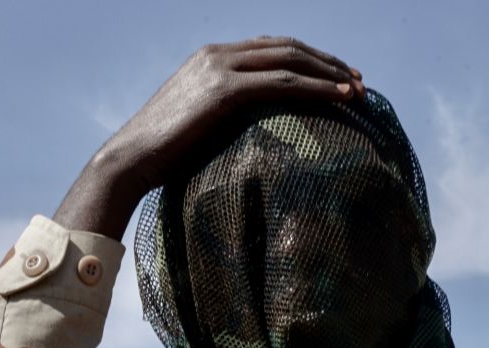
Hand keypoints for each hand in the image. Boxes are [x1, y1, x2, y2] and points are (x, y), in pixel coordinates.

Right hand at [54, 37, 361, 238]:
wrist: (129, 160)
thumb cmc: (160, 157)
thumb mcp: (195, 126)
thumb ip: (221, 116)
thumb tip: (247, 135)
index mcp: (210, 59)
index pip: (269, 48)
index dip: (307, 59)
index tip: (336, 76)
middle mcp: (216, 55)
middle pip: (286, 47)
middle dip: (327, 62)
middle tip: (358, 80)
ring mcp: (219, 68)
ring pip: (290, 59)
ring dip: (329, 73)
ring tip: (358, 90)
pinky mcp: (223, 90)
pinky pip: (283, 82)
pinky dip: (317, 88)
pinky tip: (340, 99)